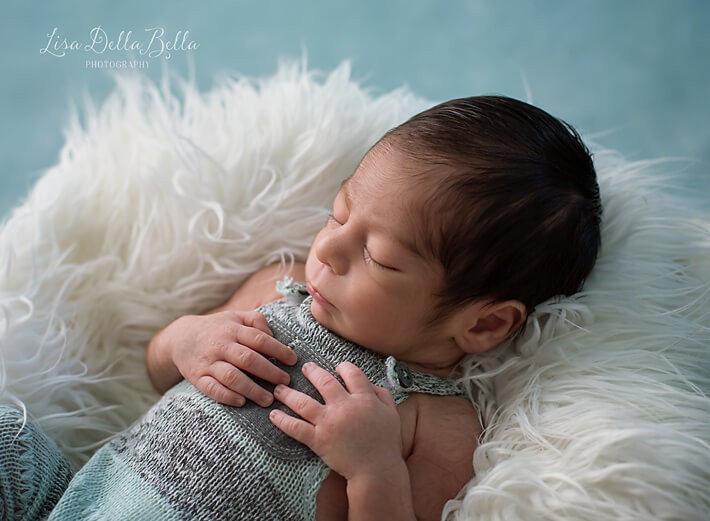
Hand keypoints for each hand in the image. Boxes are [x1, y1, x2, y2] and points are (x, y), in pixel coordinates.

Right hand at [162, 310, 296, 405]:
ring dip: (252, 389)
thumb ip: (256, 321)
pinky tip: (241, 402)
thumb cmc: (216, 328)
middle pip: (248, 359)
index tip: (293, 361)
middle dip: (269, 372)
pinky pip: (211, 389)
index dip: (278, 350)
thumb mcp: (235, 316)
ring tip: (268, 399)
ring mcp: (208, 362)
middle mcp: (221, 345)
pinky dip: (226, 396)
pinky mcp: (197, 377)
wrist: (180, 337)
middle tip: (285, 383)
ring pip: (231, 376)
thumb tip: (274, 335)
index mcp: (232, 330)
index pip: (259, 339)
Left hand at [269, 361, 402, 479]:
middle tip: (304, 367)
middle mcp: (345, 406)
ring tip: (279, 388)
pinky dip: (282, 420)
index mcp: (364, 398)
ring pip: (303, 402)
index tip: (337, 368)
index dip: (343, 367)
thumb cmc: (386, 442)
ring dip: (288, 393)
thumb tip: (370, 383)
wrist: (377, 470)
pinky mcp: (318, 440)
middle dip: (311, 371)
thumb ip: (382, 394)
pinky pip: (295, 427)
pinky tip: (273, 415)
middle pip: (323, 381)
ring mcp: (329, 423)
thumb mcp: (391, 413)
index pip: (351, 373)